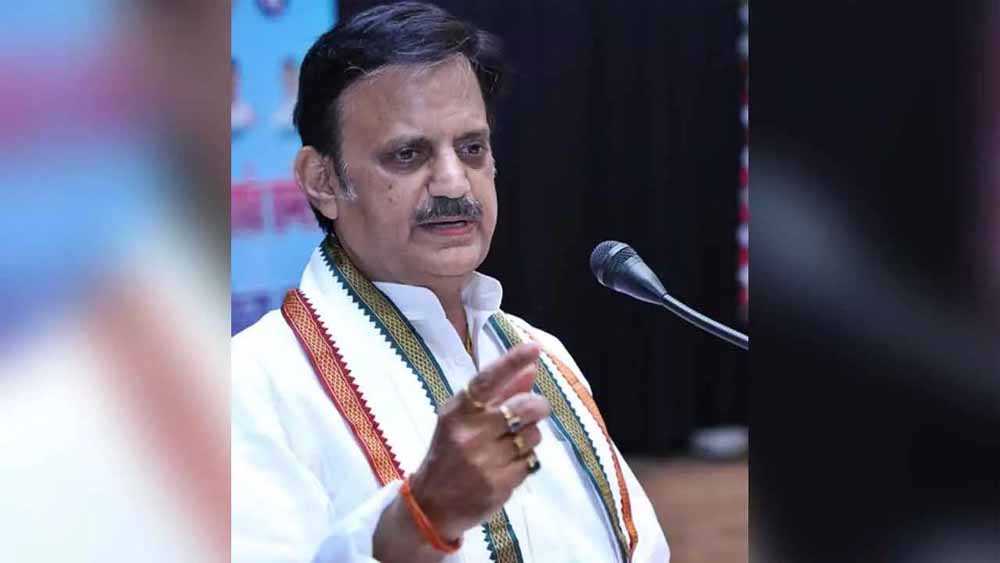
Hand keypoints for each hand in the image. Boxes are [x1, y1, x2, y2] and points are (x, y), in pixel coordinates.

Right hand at [409, 342, 551, 539]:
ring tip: (511, 444)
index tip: (534, 348)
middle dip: (538, 405)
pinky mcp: (498, 486)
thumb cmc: (449, 452)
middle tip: (536, 409)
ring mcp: (484, 462)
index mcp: (457, 412)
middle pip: (524, 407)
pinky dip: (525, 460)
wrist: (431, 504)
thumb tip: (531, 368)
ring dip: (530, 437)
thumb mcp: (463, 419)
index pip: (487, 380)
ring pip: (533, 436)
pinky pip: (531, 462)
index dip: (512, 361)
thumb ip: (498, 393)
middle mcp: (470, 434)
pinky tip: (507, 465)